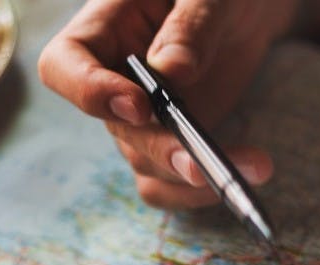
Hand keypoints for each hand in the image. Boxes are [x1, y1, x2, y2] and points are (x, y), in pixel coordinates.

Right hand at [38, 0, 298, 209]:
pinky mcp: (171, 146)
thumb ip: (190, 25)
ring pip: (148, 168)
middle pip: (120, 132)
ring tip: (255, 166)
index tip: (138, 105)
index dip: (90, 94)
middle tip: (202, 164)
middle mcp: (114, 83)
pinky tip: (248, 172)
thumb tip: (172, 72)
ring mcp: (141, 122)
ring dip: (195, 180)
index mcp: (104, 30)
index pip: (64, 68)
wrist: (246, 10)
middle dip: (163, 151)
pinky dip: (205, 191)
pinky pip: (173, 185)